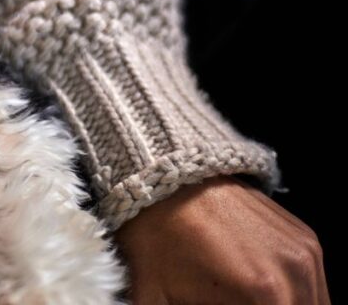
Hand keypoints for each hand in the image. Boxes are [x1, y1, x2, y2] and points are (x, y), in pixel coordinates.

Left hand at [115, 175, 328, 303]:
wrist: (162, 174)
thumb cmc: (153, 236)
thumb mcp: (154, 298)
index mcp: (263, 293)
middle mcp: (293, 272)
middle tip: (225, 303)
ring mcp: (304, 254)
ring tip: (238, 300)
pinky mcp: (305, 241)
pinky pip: (314, 288)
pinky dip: (292, 298)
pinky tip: (257, 293)